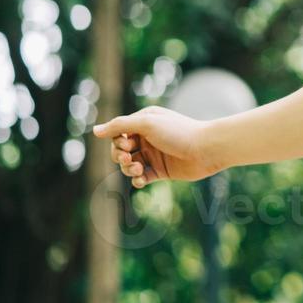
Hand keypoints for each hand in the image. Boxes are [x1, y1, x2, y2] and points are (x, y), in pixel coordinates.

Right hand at [93, 106, 221, 188]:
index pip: (118, 133)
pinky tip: (142, 179)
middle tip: (129, 158)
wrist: (207, 149)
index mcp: (145, 122)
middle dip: (120, 156)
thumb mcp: (147, 124)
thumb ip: (119, 126)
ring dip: (128, 169)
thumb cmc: (179, 132)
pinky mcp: (161, 171)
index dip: (117, 141)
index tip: (126, 145)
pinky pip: (141, 178)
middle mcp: (148, 138)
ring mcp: (154, 155)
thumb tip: (95, 131)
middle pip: (121, 150)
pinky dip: (138, 180)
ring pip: (129, 165)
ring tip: (138, 169)